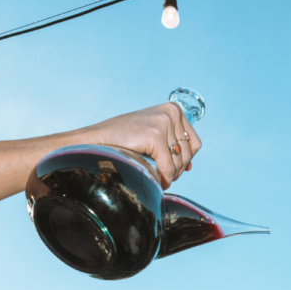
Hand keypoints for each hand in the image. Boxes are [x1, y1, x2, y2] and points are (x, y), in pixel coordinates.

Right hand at [76, 102, 202, 189]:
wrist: (96, 140)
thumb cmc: (123, 140)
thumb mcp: (153, 136)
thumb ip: (172, 146)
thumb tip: (191, 167)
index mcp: (173, 109)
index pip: (194, 144)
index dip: (184, 160)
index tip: (170, 167)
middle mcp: (171, 112)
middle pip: (189, 153)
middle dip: (177, 169)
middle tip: (162, 174)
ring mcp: (163, 122)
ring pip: (180, 162)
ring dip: (170, 175)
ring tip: (157, 176)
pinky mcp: (155, 135)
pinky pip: (168, 167)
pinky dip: (164, 178)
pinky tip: (156, 180)